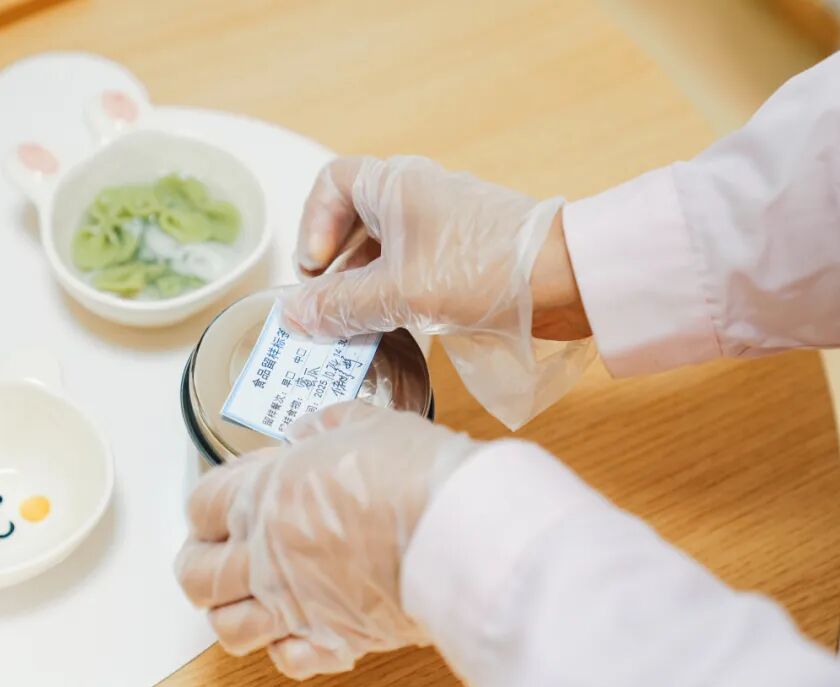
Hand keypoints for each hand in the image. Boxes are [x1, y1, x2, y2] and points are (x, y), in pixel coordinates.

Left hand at [174, 402, 477, 679]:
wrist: (456, 528)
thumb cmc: (412, 474)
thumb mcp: (363, 423)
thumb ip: (325, 428)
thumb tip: (310, 432)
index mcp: (265, 495)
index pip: (200, 506)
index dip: (206, 506)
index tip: (219, 505)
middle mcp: (267, 554)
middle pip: (195, 575)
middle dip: (198, 565)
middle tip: (213, 558)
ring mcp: (295, 603)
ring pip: (228, 628)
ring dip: (230, 614)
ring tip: (246, 600)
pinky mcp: (333, 639)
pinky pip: (286, 660)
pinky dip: (284, 648)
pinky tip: (295, 630)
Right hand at [284, 155, 590, 341]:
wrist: (567, 278)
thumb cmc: (483, 268)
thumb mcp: (398, 292)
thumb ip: (340, 305)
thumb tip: (294, 315)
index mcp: (394, 185)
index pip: (331, 184)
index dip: (313, 224)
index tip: (317, 268)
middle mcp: (416, 196)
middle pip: (353, 222)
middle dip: (335, 267)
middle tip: (328, 307)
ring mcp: (441, 225)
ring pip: (383, 251)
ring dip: (364, 287)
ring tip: (357, 325)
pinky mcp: (463, 254)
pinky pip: (411, 269)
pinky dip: (394, 294)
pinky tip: (394, 326)